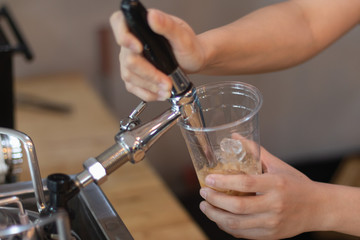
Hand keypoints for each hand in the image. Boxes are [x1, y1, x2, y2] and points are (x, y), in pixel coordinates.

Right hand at [110, 9, 205, 100]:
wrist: (193, 61)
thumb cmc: (189, 46)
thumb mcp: (183, 36)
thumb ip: (167, 25)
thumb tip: (152, 16)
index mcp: (142, 26)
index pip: (119, 22)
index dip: (123, 35)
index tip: (138, 48)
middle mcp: (132, 42)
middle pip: (128, 59)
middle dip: (149, 74)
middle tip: (167, 82)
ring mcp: (131, 59)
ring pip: (129, 75)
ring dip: (149, 86)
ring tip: (167, 89)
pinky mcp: (134, 75)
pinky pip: (132, 86)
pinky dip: (147, 93)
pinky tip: (160, 93)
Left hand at [199, 146, 322, 238]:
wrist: (319, 208)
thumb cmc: (297, 184)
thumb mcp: (278, 165)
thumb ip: (255, 152)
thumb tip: (234, 137)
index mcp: (276, 184)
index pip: (245, 183)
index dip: (223, 181)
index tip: (208, 179)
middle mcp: (275, 205)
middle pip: (237, 206)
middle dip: (214, 200)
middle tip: (203, 194)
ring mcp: (272, 223)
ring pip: (236, 224)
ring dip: (216, 216)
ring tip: (206, 207)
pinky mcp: (271, 236)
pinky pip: (243, 234)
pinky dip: (227, 227)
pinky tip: (219, 218)